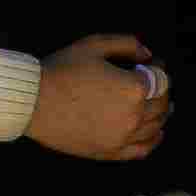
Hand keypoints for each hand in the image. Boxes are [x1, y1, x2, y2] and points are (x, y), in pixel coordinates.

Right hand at [29, 31, 172, 162]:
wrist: (32, 102)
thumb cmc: (62, 70)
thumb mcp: (94, 45)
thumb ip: (127, 44)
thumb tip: (147, 55)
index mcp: (135, 88)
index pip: (161, 80)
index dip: (159, 69)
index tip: (151, 64)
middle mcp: (135, 115)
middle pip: (162, 104)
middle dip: (161, 91)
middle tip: (153, 83)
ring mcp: (124, 137)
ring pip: (156, 127)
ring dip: (161, 114)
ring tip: (157, 106)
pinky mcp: (111, 152)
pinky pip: (143, 149)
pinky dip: (153, 140)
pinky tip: (155, 133)